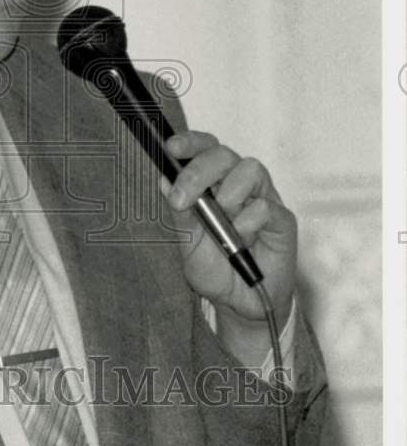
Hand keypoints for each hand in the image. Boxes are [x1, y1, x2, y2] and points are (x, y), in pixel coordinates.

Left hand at [158, 131, 296, 354]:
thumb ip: (180, 213)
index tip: (171, 147)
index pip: (205, 148)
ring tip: (222, 223)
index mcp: (213, 183)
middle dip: (199, 171)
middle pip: (224, 154)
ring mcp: (263, 199)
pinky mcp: (282, 219)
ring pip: (251, 170)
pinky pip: (265, 206)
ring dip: (228, 194)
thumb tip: (164, 180)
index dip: (190, 142)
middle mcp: (238, 184)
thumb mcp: (188, 243)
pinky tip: (242, 241)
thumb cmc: (214, 268)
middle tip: (181, 199)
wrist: (240, 303)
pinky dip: (247, 224)